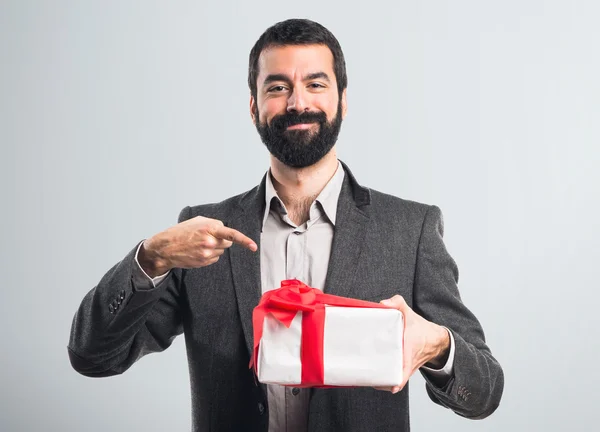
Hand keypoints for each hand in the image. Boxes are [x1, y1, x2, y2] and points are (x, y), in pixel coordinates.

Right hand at [138, 216, 256, 276]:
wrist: (165, 248)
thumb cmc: (181, 232)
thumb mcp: (197, 221)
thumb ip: (214, 223)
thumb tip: (224, 229)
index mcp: (209, 228)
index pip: (231, 234)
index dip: (244, 241)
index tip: (253, 247)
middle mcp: (210, 242)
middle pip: (228, 243)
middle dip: (222, 240)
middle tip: (209, 237)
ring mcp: (207, 253)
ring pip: (221, 251)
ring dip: (215, 247)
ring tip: (199, 244)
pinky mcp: (204, 262)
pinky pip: (215, 258)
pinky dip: (210, 255)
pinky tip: (198, 251)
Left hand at [374, 295, 449, 393]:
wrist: (435, 339)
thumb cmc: (420, 328)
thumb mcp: (409, 312)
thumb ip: (397, 303)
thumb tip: (382, 304)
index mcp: (410, 348)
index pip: (406, 367)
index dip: (399, 379)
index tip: (392, 386)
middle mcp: (409, 361)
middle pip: (397, 377)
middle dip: (385, 381)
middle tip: (369, 379)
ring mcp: (407, 367)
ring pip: (396, 379)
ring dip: (385, 382)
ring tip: (369, 380)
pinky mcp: (405, 368)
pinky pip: (397, 377)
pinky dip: (389, 379)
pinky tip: (377, 378)